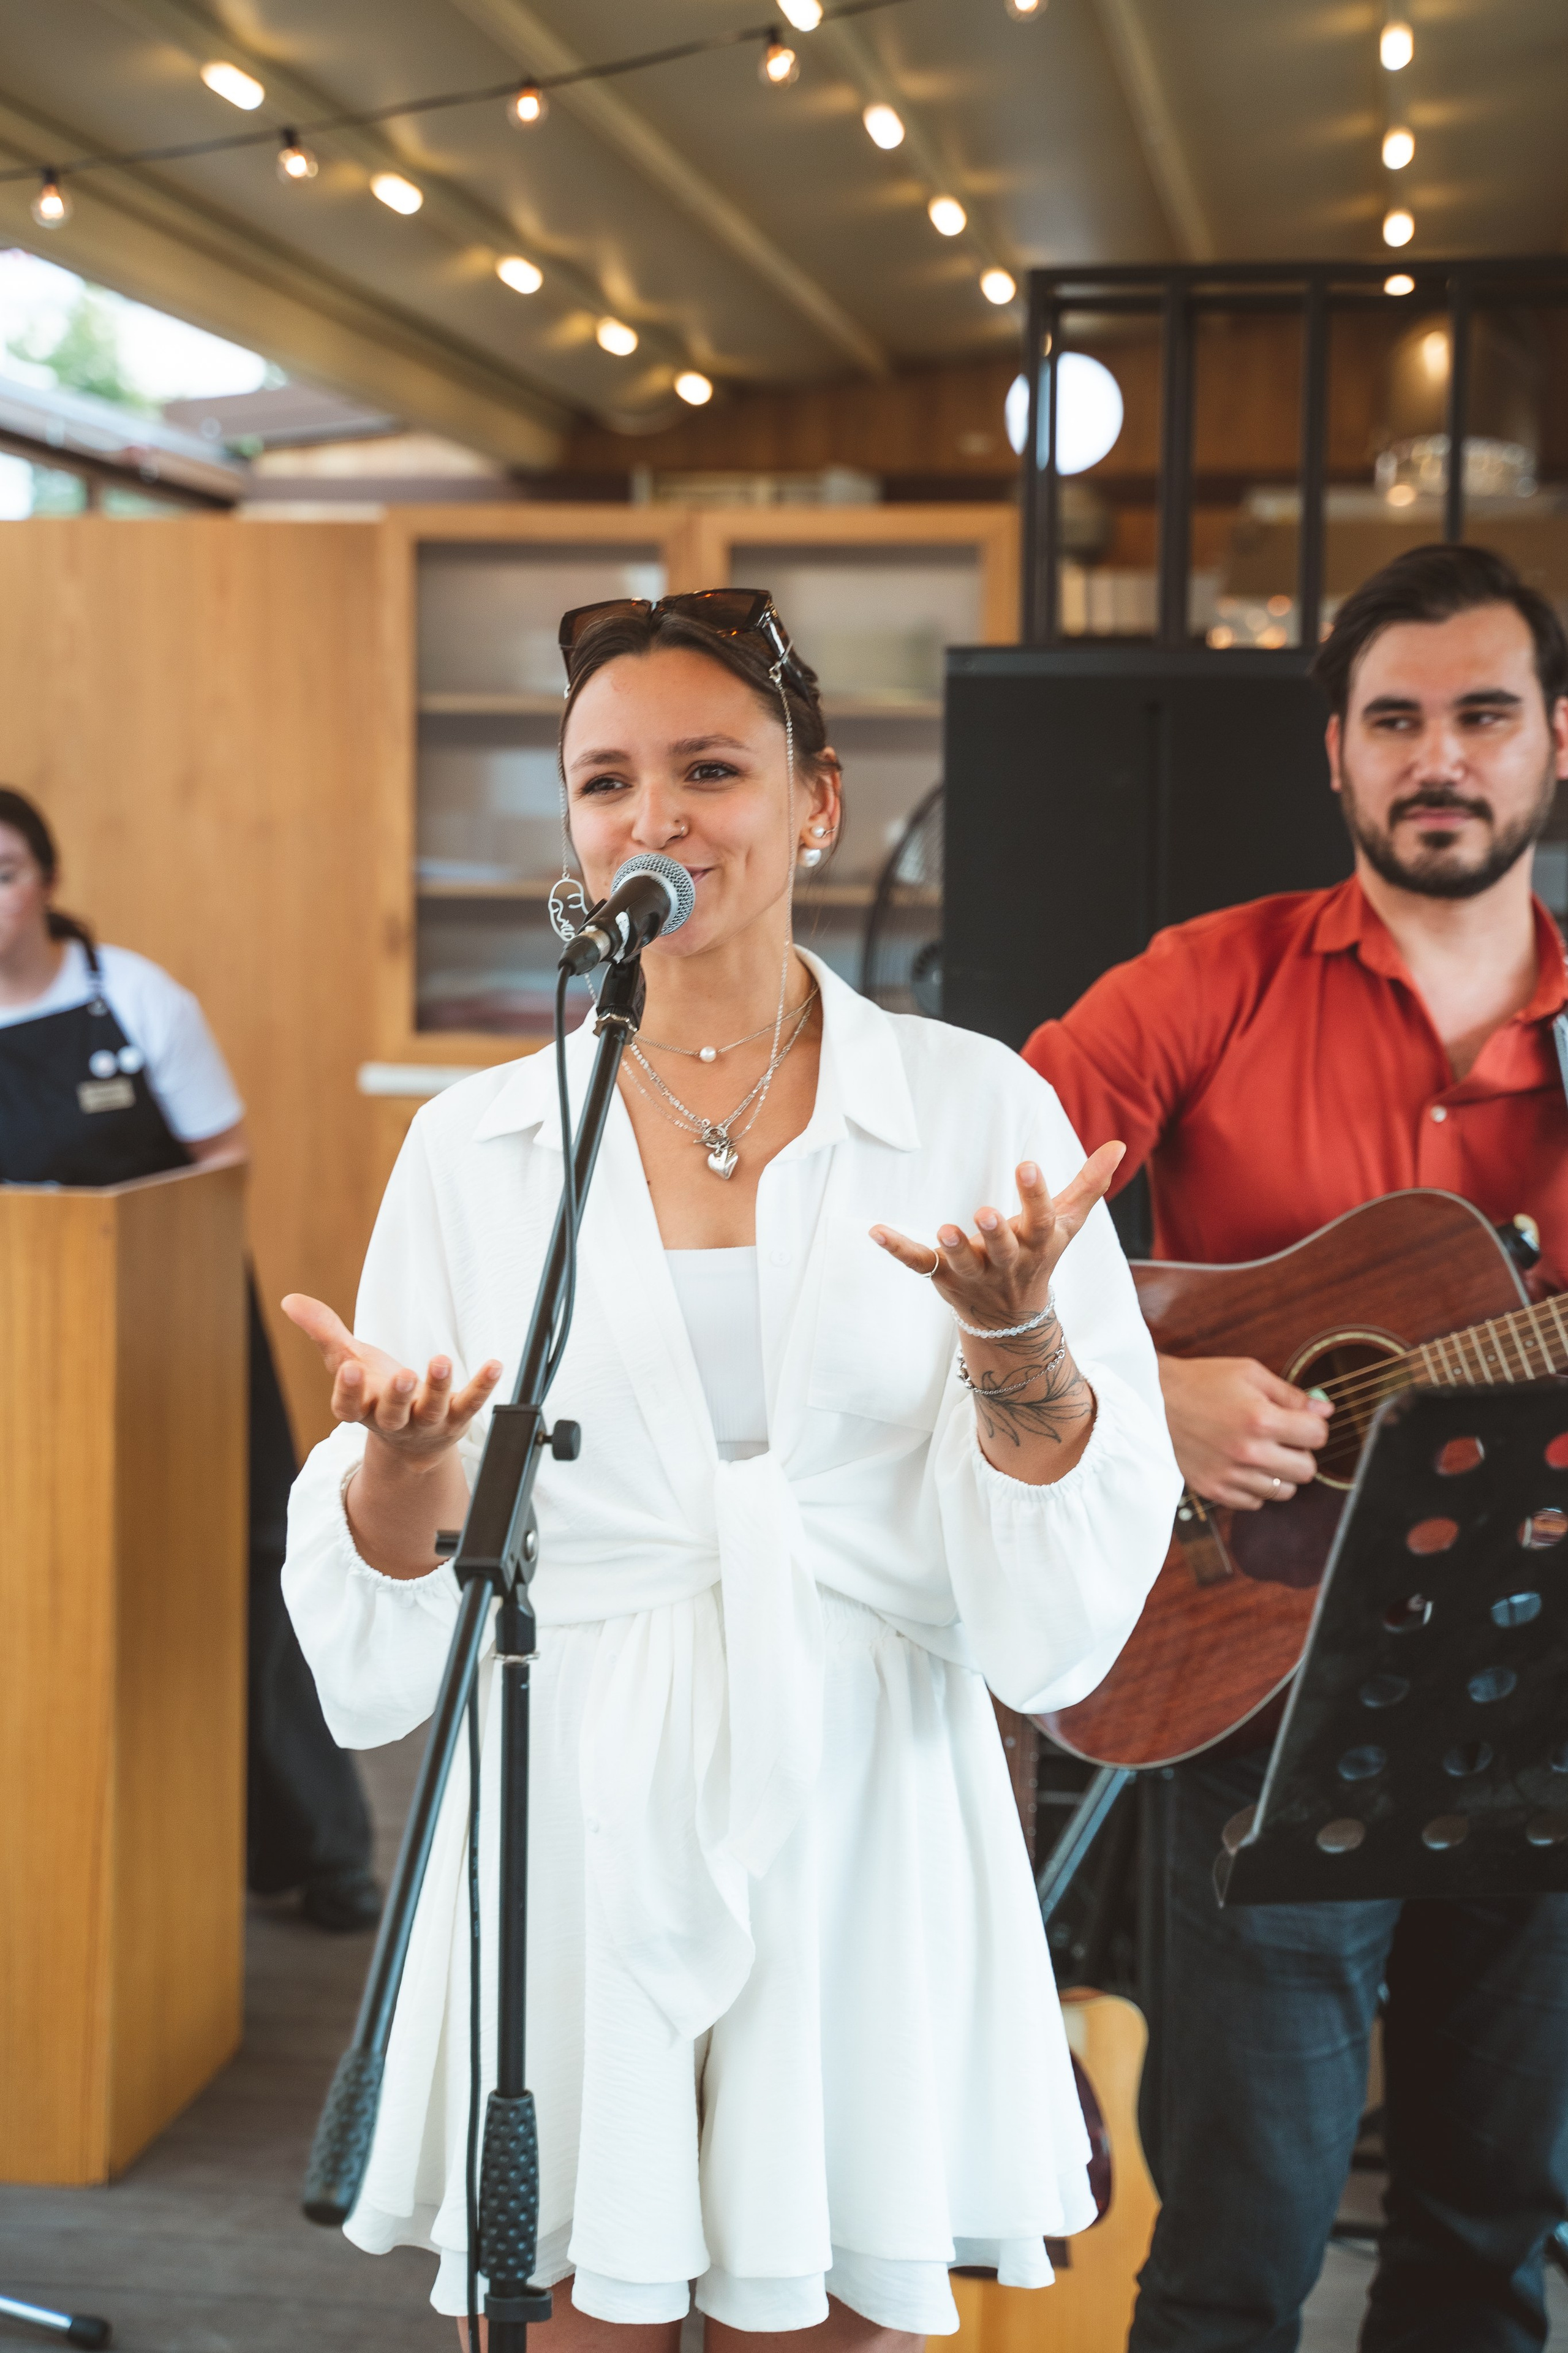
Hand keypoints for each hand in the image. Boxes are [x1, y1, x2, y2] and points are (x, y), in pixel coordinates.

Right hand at [282, 1293, 501, 1465]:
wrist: (412, 1444)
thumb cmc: (375, 1392)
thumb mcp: (349, 1361)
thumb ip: (324, 1332)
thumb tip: (290, 1300)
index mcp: (361, 1409)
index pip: (347, 1407)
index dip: (346, 1392)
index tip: (348, 1370)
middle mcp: (392, 1421)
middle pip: (391, 1413)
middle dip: (395, 1395)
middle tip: (403, 1376)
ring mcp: (426, 1423)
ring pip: (431, 1410)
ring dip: (437, 1388)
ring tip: (441, 1362)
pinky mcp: (456, 1419)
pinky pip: (470, 1403)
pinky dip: (482, 1386)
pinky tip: (494, 1365)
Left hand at [869, 1146, 1124, 1327]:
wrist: (1012, 1319)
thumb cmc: (1038, 1255)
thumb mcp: (1067, 1223)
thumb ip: (1089, 1184)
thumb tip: (1119, 1144)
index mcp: (1037, 1242)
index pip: (1040, 1219)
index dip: (1034, 1195)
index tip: (1026, 1166)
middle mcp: (1006, 1261)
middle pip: (1002, 1248)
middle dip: (995, 1233)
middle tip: (984, 1213)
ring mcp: (974, 1273)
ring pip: (963, 1262)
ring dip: (953, 1248)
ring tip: (944, 1229)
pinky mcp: (942, 1278)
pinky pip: (918, 1264)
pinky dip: (897, 1249)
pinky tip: (875, 1230)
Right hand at [1158, 1354, 1331, 1509]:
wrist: (1151, 1401)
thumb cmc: (1200, 1382)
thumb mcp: (1248, 1373)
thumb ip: (1290, 1394)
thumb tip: (1325, 1410)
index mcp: (1261, 1418)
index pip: (1317, 1435)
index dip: (1314, 1425)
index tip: (1302, 1421)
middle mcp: (1248, 1452)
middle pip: (1306, 1470)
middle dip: (1301, 1452)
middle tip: (1283, 1438)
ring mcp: (1231, 1475)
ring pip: (1284, 1491)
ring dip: (1280, 1473)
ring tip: (1262, 1453)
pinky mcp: (1214, 1491)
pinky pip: (1255, 1503)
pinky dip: (1256, 1488)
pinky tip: (1243, 1466)